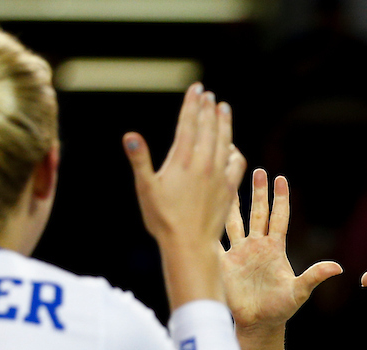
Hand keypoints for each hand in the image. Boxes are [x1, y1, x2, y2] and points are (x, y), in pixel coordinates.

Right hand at [124, 84, 246, 307]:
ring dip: (224, 123)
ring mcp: (219, 176)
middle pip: (208, 128)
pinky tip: (231, 147)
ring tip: (223, 109)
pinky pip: (236, 163)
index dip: (192, 104)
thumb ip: (140, 160)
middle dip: (208, 109)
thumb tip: (130, 135)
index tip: (197, 88)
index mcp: (183, 161)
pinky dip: (234, 151)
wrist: (189, 244)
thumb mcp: (146, 189)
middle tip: (209, 95)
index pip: (189, 124)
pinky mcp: (228, 189)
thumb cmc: (163, 219)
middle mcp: (204, 164)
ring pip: (225, 141)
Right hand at [222, 169, 340, 331]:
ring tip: (227, 182)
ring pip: (234, 221)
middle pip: (257, 213)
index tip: (281, 178)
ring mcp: (239, 253)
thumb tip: (338, 268)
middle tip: (257, 170)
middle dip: (258, 192)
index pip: (278, 218)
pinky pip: (215, 243)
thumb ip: (314, 276)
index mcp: (275, 249)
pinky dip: (208, 229)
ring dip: (232, 203)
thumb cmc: (281, 309)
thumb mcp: (299, 292)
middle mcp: (256, 246)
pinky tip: (201, 213)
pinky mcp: (223, 264)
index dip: (280, 199)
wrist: (258, 324)